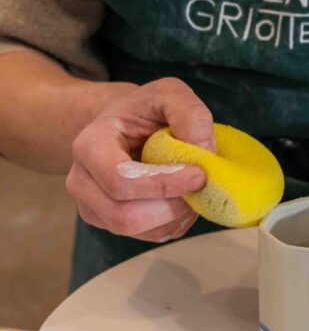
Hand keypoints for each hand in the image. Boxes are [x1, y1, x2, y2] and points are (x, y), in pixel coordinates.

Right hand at [66, 78, 214, 242]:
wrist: (127, 126)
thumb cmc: (145, 109)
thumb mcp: (169, 94)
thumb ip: (189, 113)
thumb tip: (203, 151)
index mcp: (89, 146)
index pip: (119, 181)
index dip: (163, 184)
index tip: (198, 174)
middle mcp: (82, 182)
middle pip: (125, 216)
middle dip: (171, 206)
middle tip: (200, 185)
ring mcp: (94, 208)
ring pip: (138, 231)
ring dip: (176, 215)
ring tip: (192, 188)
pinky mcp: (112, 224)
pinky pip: (150, 236)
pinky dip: (175, 222)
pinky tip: (182, 197)